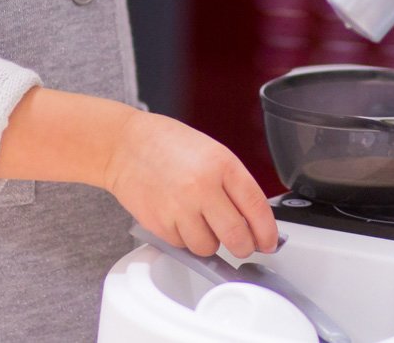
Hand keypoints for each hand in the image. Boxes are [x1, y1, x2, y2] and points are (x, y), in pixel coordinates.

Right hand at [101, 109, 278, 258]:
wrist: (123, 144)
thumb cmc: (167, 145)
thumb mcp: (211, 152)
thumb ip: (233, 184)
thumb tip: (254, 221)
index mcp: (221, 164)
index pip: (256, 208)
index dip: (267, 232)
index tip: (269, 242)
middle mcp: (202, 186)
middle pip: (237, 237)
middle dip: (243, 247)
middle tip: (242, 245)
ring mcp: (179, 207)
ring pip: (209, 248)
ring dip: (209, 241)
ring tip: (198, 219)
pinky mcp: (159, 224)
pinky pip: (183, 246)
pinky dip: (184, 238)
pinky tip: (177, 216)